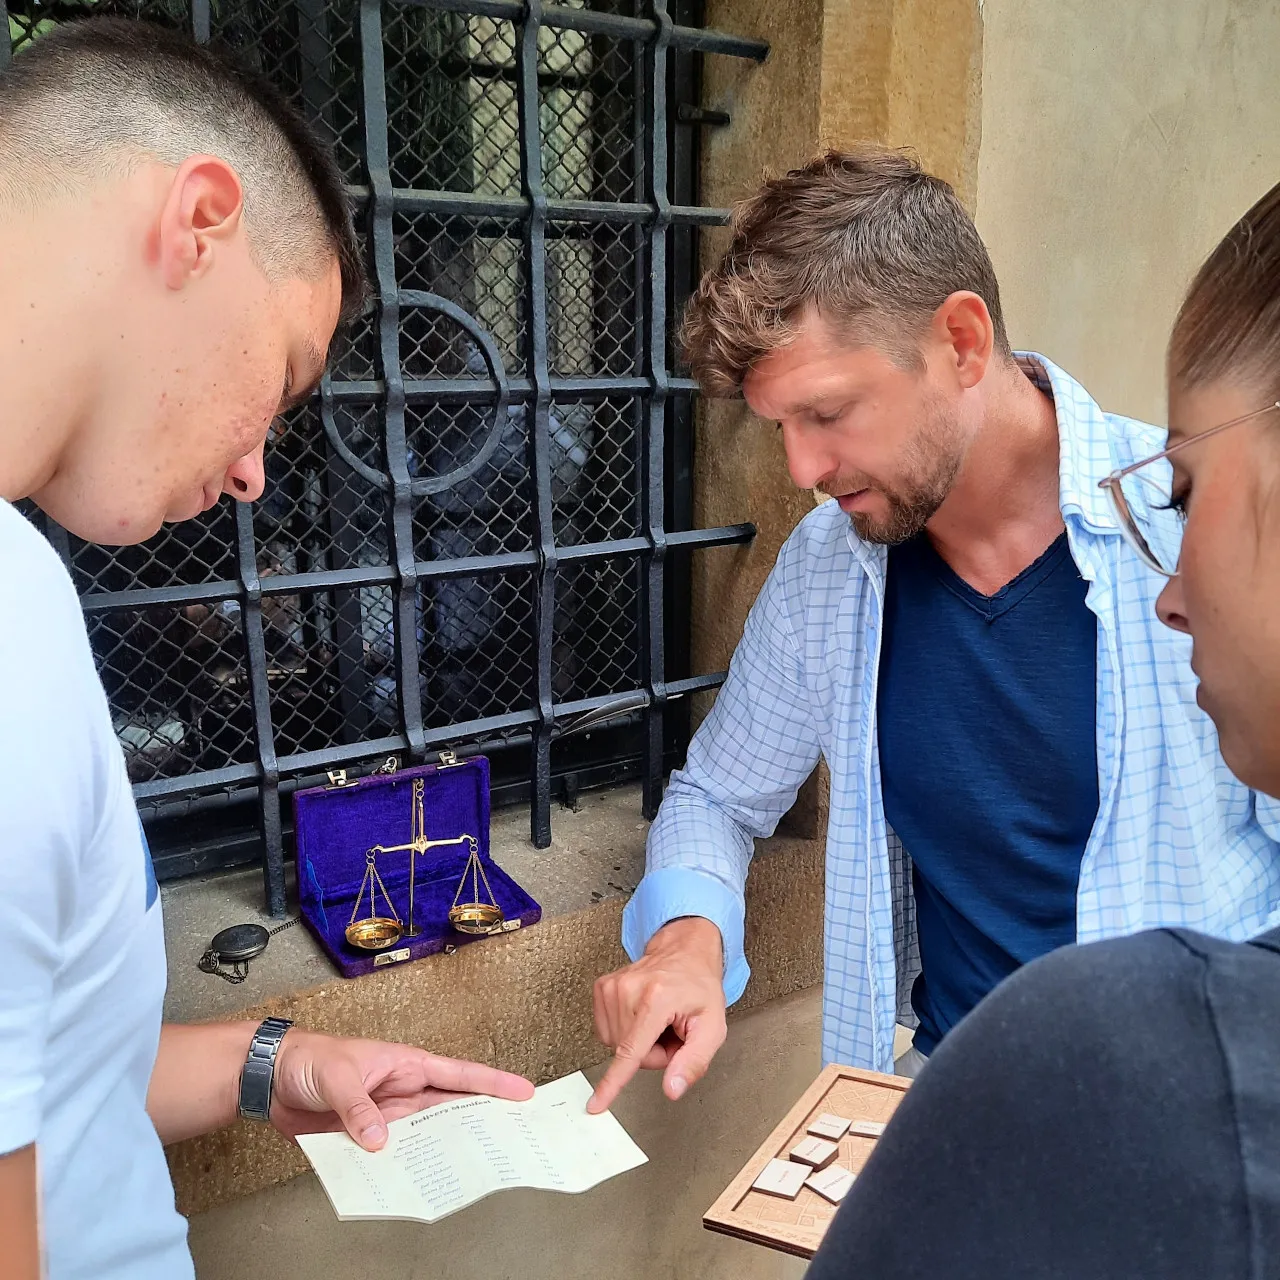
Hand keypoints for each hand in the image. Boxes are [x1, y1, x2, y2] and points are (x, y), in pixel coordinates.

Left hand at [269, 1030, 534, 1150]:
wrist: (270, 1078)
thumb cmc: (308, 1058)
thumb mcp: (337, 1076)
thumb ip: (359, 1107)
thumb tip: (380, 1140)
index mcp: (406, 1064)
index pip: (458, 1074)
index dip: (492, 1083)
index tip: (523, 1091)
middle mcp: (403, 1091)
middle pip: (450, 1109)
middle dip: (481, 1121)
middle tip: (511, 1139)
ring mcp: (386, 1115)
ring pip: (424, 1136)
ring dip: (441, 1151)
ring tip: (470, 1169)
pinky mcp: (366, 1136)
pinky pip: (392, 1154)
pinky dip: (402, 1168)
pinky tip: (412, 1183)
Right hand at [587, 916, 726, 1113]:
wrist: (685, 953)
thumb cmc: (699, 988)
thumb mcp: (712, 1028)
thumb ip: (694, 1062)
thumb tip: (672, 1089)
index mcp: (657, 998)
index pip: (632, 1051)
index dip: (613, 1082)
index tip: (596, 1103)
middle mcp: (630, 988)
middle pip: (630, 1054)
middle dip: (653, 1053)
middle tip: (671, 1033)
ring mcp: (612, 986)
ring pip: (616, 1045)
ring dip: (639, 1043)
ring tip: (658, 1022)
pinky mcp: (602, 987)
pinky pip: (607, 1032)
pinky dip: (626, 1032)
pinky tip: (641, 1017)